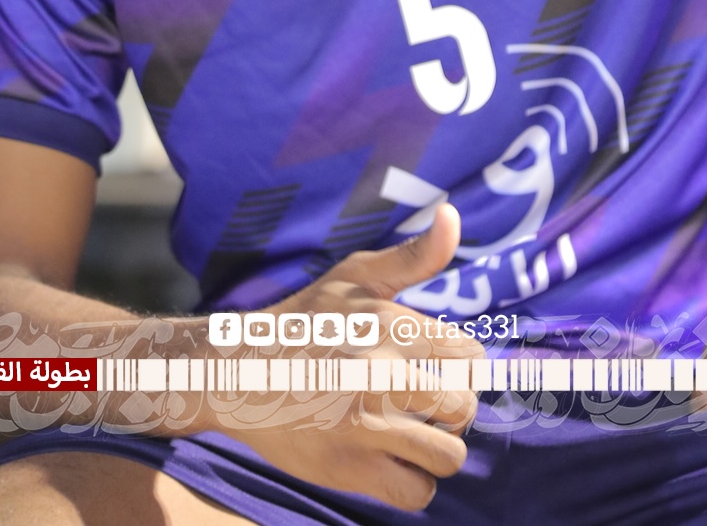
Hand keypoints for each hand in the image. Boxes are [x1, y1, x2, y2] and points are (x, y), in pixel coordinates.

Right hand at [212, 204, 484, 511]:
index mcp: (389, 324)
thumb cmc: (307, 318)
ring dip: (436, 449)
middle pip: (464, 409)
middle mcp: (379, 373)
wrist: (236, 370)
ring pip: (448, 457)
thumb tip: (452, 214)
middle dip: (453, 410)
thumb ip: (414, 255)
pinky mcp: (346, 469)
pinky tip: (392, 459)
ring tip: (412, 433)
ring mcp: (362, 425)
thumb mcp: (356, 276)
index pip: (470, 356)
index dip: (462, 366)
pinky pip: (415, 493)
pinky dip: (412, 482)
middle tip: (427, 403)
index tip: (440, 367)